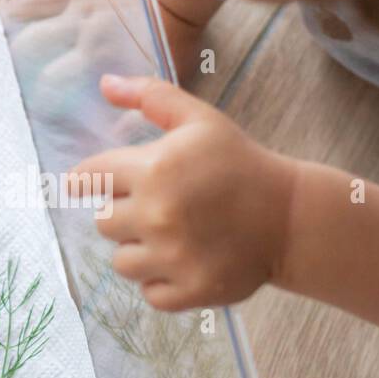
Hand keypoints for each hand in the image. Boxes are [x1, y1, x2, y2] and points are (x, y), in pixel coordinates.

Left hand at [70, 74, 296, 310]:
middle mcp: (157, 215)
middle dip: (123, 213)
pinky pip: (149, 293)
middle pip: (104, 223)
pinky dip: (161, 281)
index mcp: (154, 169)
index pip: (89, 178)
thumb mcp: (199, 120)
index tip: (93, 184)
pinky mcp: (190, 290)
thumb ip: (150, 97)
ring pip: (122, 262)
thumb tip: (105, 84)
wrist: (289, 215)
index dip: (89, 180)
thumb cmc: (239, 162)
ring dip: (139, 250)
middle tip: (155, 207)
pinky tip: (182, 261)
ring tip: (168, 236)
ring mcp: (173, 257)